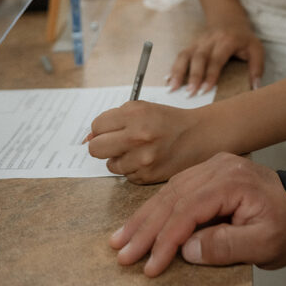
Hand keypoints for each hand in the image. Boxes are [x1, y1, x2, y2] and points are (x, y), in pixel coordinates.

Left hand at [86, 101, 214, 182]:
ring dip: (120, 159)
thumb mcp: (142, 109)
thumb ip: (115, 119)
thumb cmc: (167, 121)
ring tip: (139, 150)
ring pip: (111, 165)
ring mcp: (142, 158)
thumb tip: (88, 138)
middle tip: (116, 143)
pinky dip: (133, 169)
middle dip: (102, 146)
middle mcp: (137, 136)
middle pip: (95, 149)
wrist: (198, 136)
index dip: (101, 129)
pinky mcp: (147, 176)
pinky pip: (126, 176)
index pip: (96, 126)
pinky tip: (147, 159)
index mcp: (134, 114)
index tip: (109, 130)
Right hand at [110, 153, 285, 275]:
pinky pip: (177, 188)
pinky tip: (142, 220)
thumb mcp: (264, 244)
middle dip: (145, 228)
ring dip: (144, 216)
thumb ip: (225, 246)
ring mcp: (214, 167)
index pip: (189, 210)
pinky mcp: (211, 172)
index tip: (149, 264)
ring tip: (121, 238)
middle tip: (122, 252)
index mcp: (232, 181)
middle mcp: (219, 167)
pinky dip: (158, 207)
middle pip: (173, 198)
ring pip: (170, 191)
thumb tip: (186, 249)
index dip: (166, 239)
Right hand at [167, 24, 264, 94]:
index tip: (205, 90)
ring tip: (172, 89)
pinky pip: (180, 55)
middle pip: (198, 57)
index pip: (216, 58)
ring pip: (185, 55)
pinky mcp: (191, 45)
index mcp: (227, 41)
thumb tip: (255, 88)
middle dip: (193, 76)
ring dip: (178, 72)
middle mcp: (210, 40)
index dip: (210, 74)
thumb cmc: (243, 38)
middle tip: (188, 94)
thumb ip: (257, 67)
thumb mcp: (256, 49)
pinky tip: (167, 80)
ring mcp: (198, 41)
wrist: (229, 19)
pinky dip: (173, 68)